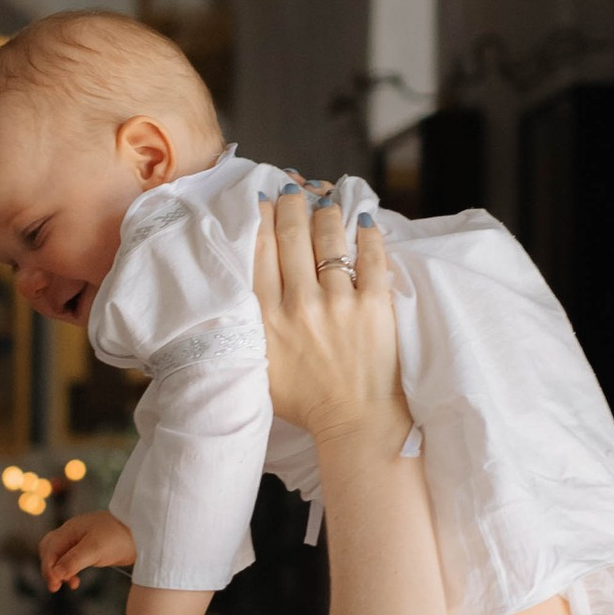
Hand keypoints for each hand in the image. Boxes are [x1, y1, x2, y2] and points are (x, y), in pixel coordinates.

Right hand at [40, 510, 135, 592]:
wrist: (142, 532)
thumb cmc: (119, 536)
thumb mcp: (95, 549)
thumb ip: (74, 561)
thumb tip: (56, 574)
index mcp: (70, 529)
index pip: (49, 549)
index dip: (48, 568)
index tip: (55, 585)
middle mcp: (72, 534)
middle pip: (50, 551)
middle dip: (50, 569)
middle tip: (56, 586)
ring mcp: (80, 541)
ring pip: (60, 557)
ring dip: (60, 572)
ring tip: (69, 585)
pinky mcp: (90, 549)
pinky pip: (71, 560)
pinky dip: (69, 571)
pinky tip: (76, 581)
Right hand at [252, 186, 406, 452]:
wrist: (356, 423)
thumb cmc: (307, 403)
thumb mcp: (259, 368)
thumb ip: (249, 330)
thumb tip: (239, 294)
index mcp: (267, 318)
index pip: (261, 250)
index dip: (262, 218)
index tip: (264, 202)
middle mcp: (299, 304)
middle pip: (292, 235)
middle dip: (291, 205)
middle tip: (292, 191)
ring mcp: (339, 302)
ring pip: (329, 238)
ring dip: (326, 214)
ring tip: (325, 205)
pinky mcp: (374, 305)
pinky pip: (371, 256)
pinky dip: (367, 233)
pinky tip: (363, 221)